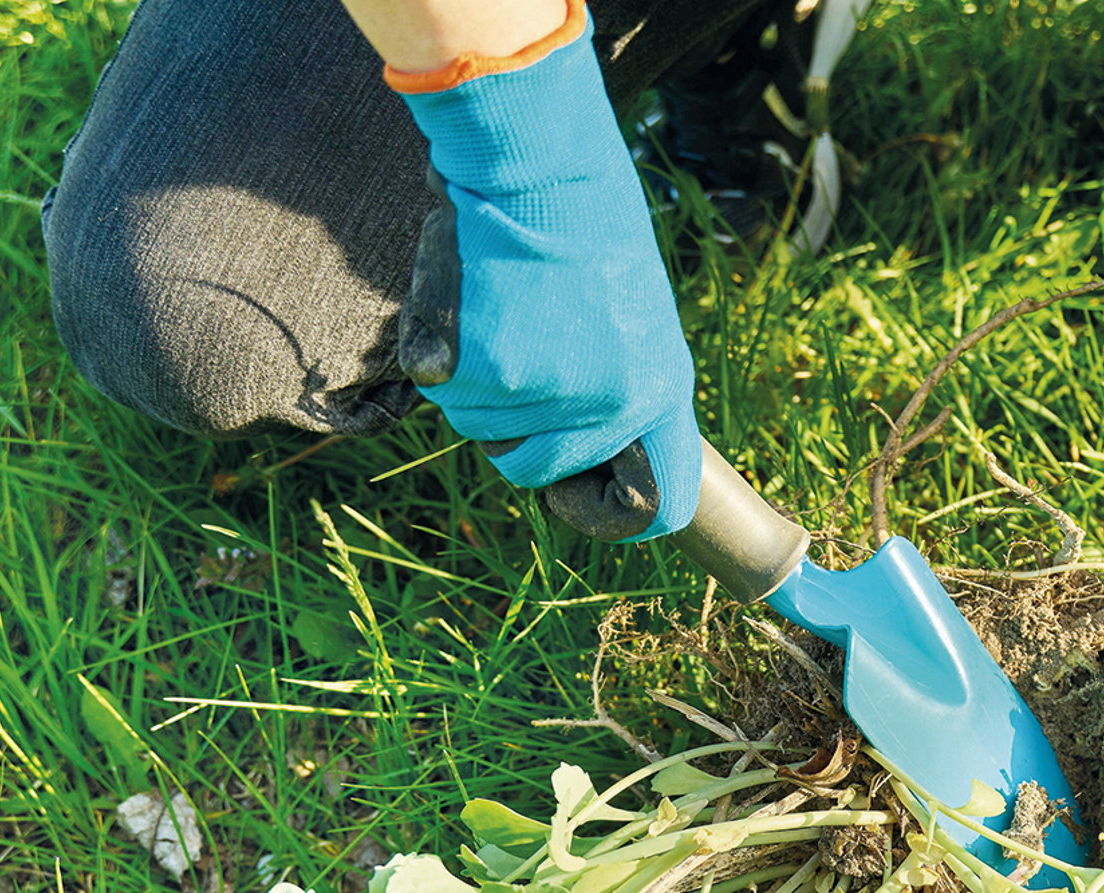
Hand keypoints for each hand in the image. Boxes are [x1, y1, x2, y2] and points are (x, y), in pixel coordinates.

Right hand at [391, 3, 702, 536]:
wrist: (540, 166)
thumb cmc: (583, 231)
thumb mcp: (631, 320)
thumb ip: (619, 392)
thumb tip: (596, 471)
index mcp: (662, 394)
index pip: (661, 506)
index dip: (617, 515)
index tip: (586, 497)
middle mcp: (617, 407)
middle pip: (536, 471)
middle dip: (512, 429)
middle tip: (513, 358)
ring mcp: (556, 394)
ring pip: (484, 432)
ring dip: (475, 388)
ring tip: (500, 314)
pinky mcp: (500, 372)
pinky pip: (449, 397)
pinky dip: (442, 358)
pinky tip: (470, 304)